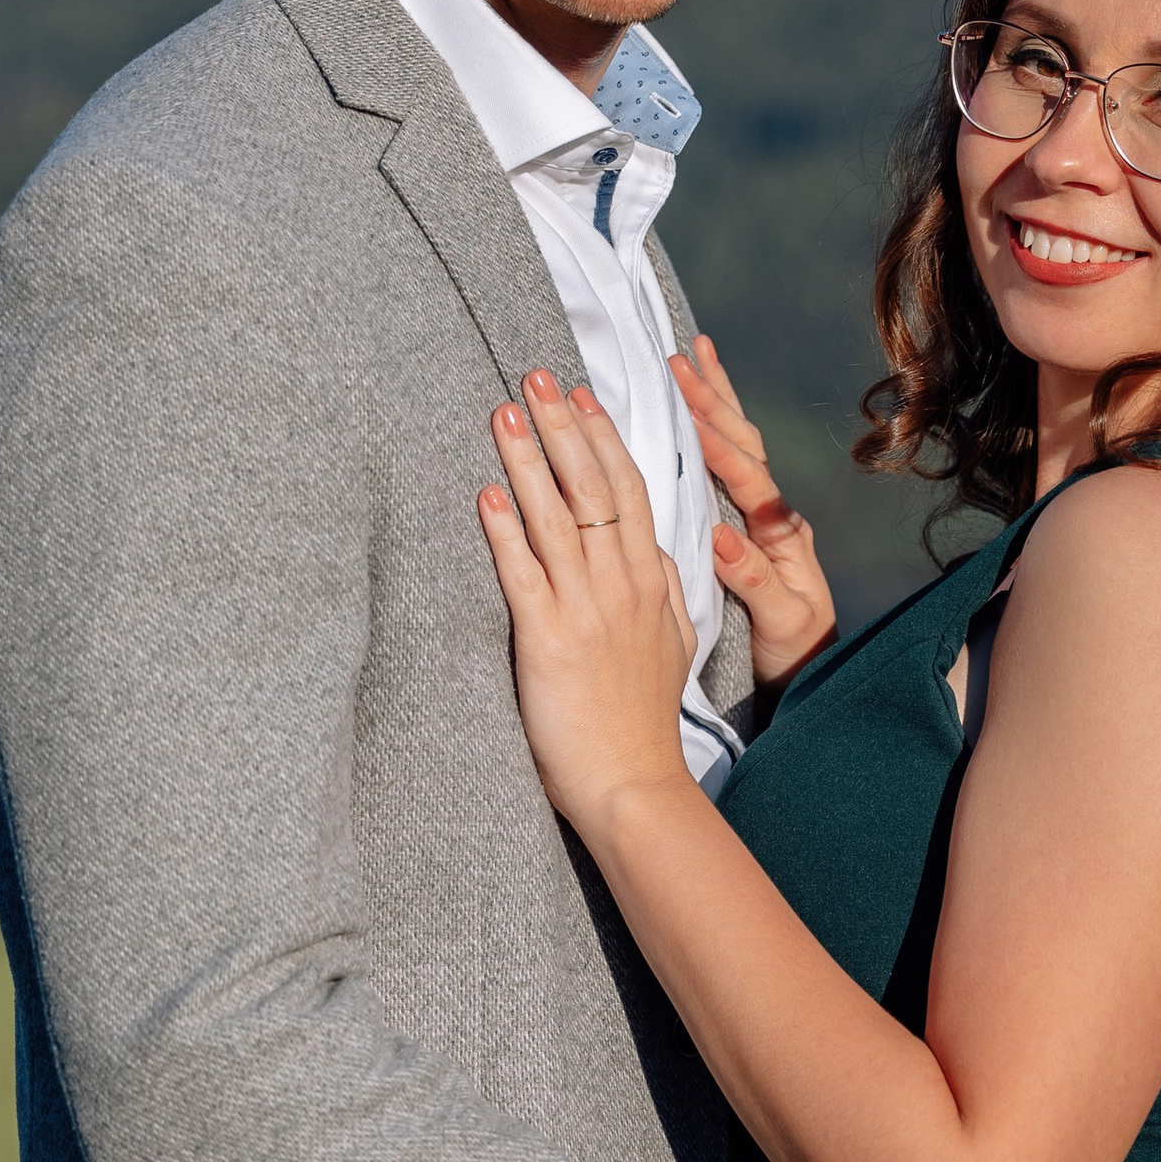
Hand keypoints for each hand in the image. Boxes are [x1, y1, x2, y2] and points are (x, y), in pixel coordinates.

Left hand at [479, 374, 694, 831]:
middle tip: (534, 378)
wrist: (633, 783)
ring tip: (504, 414)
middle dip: (562, 428)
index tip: (580, 396)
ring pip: (556, 518)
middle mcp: (621, 585)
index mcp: (650, 580)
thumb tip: (658, 548)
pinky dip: (504, 532)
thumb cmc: (642, 718)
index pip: (628, 490)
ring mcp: (586, 610)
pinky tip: (485, 495)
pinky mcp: (549, 641)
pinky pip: (524, 575)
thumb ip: (668, 588)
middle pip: (592, 487)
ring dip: (527, 461)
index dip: (602, 438)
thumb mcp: (675, 643)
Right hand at [670, 334, 837, 698]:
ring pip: (739, 444)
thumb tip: (722, 539)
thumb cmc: (798, 654)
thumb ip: (754, 581)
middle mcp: (775, 516)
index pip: (747, 479)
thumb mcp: (781, 624)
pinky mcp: (747, 524)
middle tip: (679, 359)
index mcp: (782, 534)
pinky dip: (713, 427)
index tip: (687, 411)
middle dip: (712, 400)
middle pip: (744, 445)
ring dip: (716, 399)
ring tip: (693, 355)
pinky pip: (728, 464)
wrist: (811, 675)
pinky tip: (696, 405)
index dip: (717, 446)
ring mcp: (763, 516)